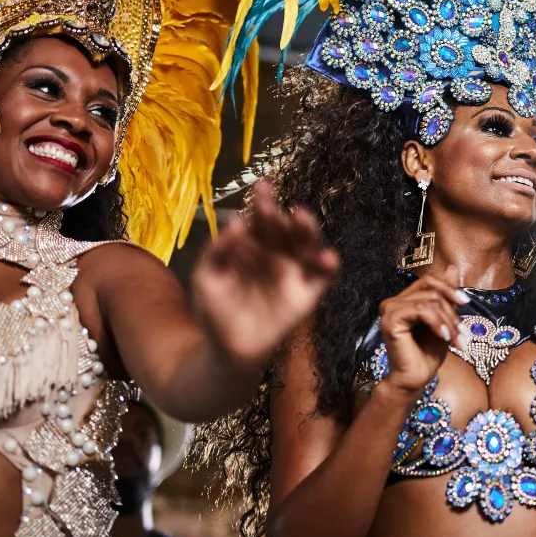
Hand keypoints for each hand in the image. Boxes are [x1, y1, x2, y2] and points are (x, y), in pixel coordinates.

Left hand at [192, 182, 340, 367]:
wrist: (226, 349)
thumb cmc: (215, 310)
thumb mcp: (207, 277)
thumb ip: (217, 251)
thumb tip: (235, 222)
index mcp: (252, 245)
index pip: (260, 219)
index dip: (262, 203)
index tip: (262, 187)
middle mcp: (276, 253)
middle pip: (283, 228)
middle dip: (279, 214)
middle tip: (272, 208)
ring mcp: (293, 272)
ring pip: (306, 245)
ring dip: (307, 230)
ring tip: (301, 218)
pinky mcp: (307, 293)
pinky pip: (323, 276)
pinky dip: (328, 265)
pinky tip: (326, 257)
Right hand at [379, 265, 468, 395]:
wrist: (416, 379)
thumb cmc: (428, 353)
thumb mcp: (444, 320)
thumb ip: (446, 296)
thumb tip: (452, 268)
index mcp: (404, 300)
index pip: (429, 281)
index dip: (449, 288)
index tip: (466, 302)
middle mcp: (393, 302)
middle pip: (430, 288)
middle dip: (451, 308)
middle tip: (462, 331)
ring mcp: (390, 310)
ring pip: (429, 300)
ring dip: (448, 320)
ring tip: (456, 339)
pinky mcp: (391, 320)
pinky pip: (421, 311)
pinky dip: (438, 323)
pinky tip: (444, 337)